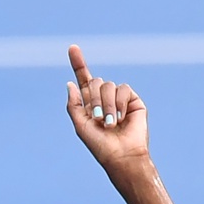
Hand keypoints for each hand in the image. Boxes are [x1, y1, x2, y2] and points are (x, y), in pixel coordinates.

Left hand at [65, 45, 148, 168]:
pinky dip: (119, 104)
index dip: (78, 64)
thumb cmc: (100, 145)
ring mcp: (119, 99)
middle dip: (93, 98)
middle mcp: (104, 99)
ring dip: (106, 105)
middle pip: (94, 81)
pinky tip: (121, 118)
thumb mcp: (80, 125)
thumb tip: (70, 83)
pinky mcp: (133, 100)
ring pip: (108, 85)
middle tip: (97, 118)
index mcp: (90, 104)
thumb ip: (74, 105)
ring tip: (110, 123)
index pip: (84, 80)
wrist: (121, 155)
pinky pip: (123, 89)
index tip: (72, 47)